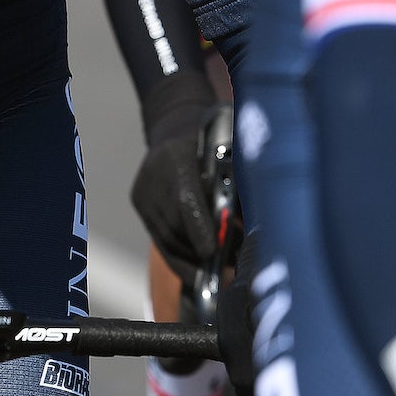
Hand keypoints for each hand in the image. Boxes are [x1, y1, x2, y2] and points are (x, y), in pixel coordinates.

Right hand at [130, 84, 222, 285]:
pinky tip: (201, 269)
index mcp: (177, 156)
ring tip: (222, 268)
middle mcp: (154, 175)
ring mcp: (143, 190)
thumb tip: (256, 223)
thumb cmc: (213, 138)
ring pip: (166, 238)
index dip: (199, 229)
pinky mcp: (139, 202)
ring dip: (193, 258)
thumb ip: (237, 184)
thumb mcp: (229, 150)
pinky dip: (181, 256)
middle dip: (203, 250)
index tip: (214, 253)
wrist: (175, 126)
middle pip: (175, 225)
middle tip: (233, 263)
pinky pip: (160, 238)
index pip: (185, 200)